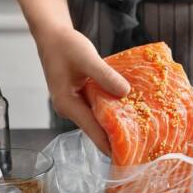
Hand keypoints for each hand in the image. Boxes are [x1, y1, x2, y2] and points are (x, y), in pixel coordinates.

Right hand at [36, 28, 129, 154]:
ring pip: (98, 117)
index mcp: (68, 104)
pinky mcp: (82, 96)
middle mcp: (71, 108)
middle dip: (116, 136)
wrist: (53, 35)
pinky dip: (112, 109)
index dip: (110, 145)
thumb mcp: (87, 58)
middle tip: (140, 144)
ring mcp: (76, 103)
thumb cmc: (65, 46)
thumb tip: (125, 92)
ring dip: (115, 122)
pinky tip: (128, 108)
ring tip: (138, 129)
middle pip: (96, 128)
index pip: (93, 131)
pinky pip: (99, 107)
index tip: (126, 157)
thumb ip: (105, 76)